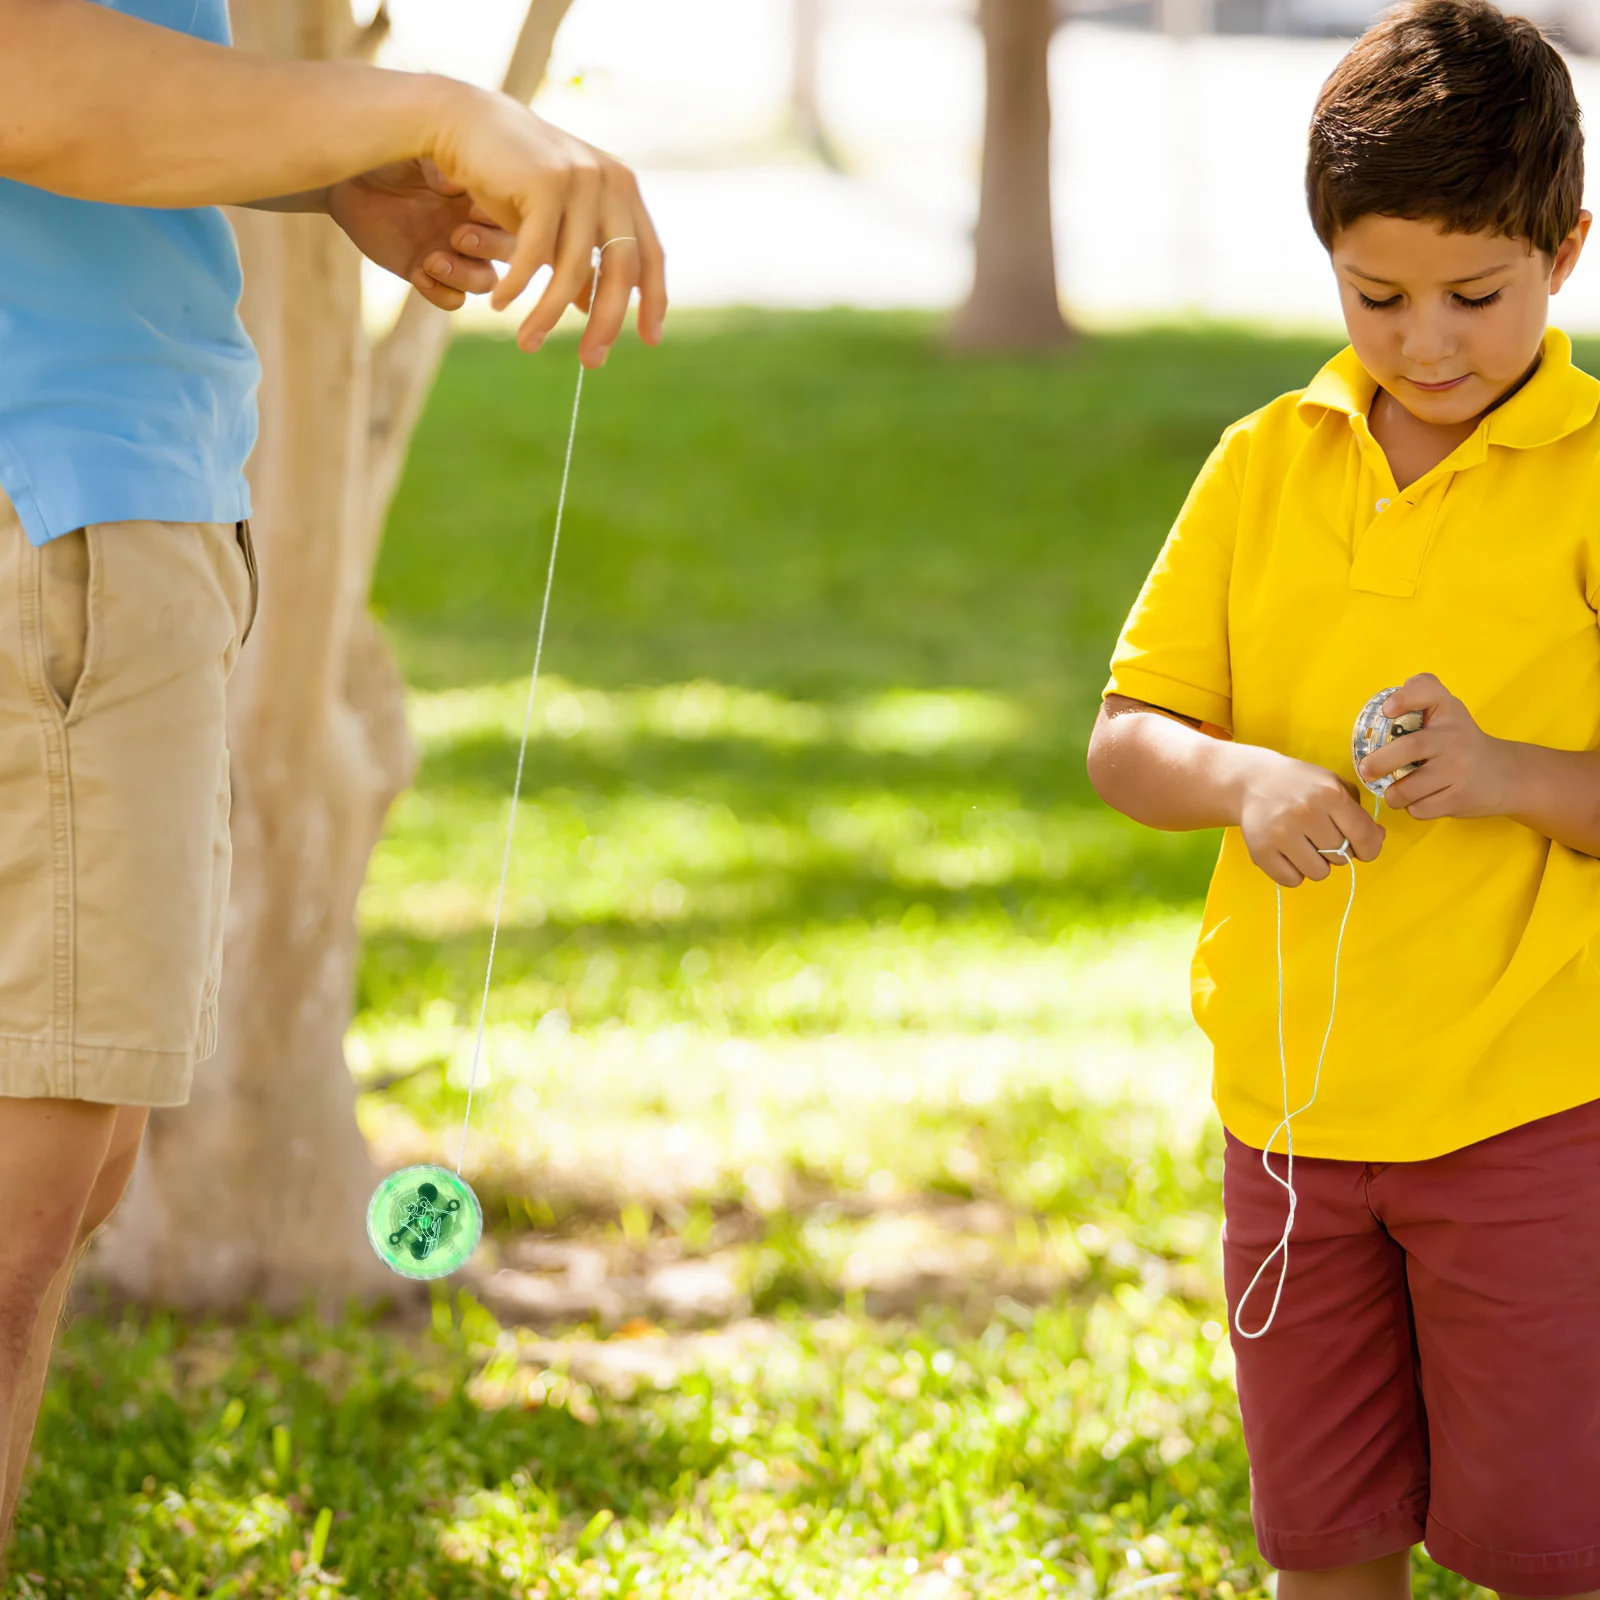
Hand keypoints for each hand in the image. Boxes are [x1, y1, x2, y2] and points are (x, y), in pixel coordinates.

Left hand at [327, 160, 514, 310]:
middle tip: (457, 236)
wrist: (349, 181)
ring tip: (433, 260)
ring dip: (465, 276)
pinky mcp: (427, 275)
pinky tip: (418, 274)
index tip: (471, 207)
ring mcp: (452, 255)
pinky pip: (452, 299)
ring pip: (486, 282)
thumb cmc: (386, 157)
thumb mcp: (417, 151)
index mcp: (480, 197)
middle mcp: (474, 228)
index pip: (512, 217)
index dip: (499, 219)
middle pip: (510, 254)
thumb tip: (456, 186)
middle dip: (488, 249)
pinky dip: (440, 292)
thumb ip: (441, 164)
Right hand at [426, 83, 665, 365]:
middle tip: (593, 363)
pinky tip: (501, 305)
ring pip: (574, 267)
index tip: (650, 340)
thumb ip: (579, 258)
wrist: (466, 123)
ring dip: (549, 314)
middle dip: (607, 321)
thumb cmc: (512, 177)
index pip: (650, 255)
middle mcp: (609, 181)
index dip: (653, 301)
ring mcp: (580, 178)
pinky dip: (517, 285)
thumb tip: (590, 310)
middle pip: (621, 268)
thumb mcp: (556, 222)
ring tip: (528, 343)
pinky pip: (535, 253)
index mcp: (623, 189)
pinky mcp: (545, 181)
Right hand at [1238, 749, 1385, 886]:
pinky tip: (1288, 854)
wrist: (1252, 781)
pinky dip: (1294, 872)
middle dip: (1337, 852)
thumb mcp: (1333, 786)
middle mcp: (1305, 813)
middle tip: (1321, 837)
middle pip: (1340, 857)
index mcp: (1329, 794)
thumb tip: (1377, 840)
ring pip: (1318, 873)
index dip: (1370, 849)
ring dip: (1316, 864)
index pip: (1363, 835)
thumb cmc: (1300, 785)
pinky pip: (1292, 880)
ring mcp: (1280, 833)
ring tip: (1305, 846)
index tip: (1365, 851)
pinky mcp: (1260, 851)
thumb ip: (1358, 813)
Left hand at [1357, 673, 1515, 818]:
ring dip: (1393, 794)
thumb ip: (1418, 699)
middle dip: (1380, 762)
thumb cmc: (1460, 741)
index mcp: (1448, 710)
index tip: (1386, 710)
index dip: (1405, 698)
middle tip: (1365, 771)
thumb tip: (1380, 710)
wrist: (1506, 774)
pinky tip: (1420, 800)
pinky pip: (1420, 808)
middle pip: (1410, 747)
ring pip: (1409, 787)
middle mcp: (1455, 736)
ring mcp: (1459, 769)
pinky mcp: (1460, 798)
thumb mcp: (1446, 712)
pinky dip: (1411, 808)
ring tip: (1395, 791)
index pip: (1427, 691)